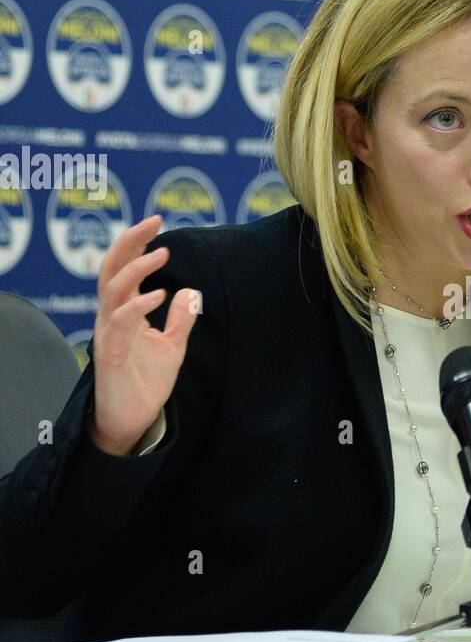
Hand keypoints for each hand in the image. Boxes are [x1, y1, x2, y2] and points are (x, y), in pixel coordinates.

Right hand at [88, 215, 200, 455]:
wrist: (134, 421)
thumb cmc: (147, 382)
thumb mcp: (173, 346)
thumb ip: (180, 319)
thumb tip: (191, 291)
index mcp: (125, 312)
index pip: (124, 267)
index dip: (137, 243)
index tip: (157, 220)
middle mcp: (112, 317)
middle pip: (112, 269)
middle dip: (130, 242)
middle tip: (153, 221)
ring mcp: (109, 334)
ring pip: (112, 290)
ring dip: (137, 269)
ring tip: (162, 253)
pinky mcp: (111, 354)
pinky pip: (120, 323)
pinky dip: (138, 306)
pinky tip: (160, 295)